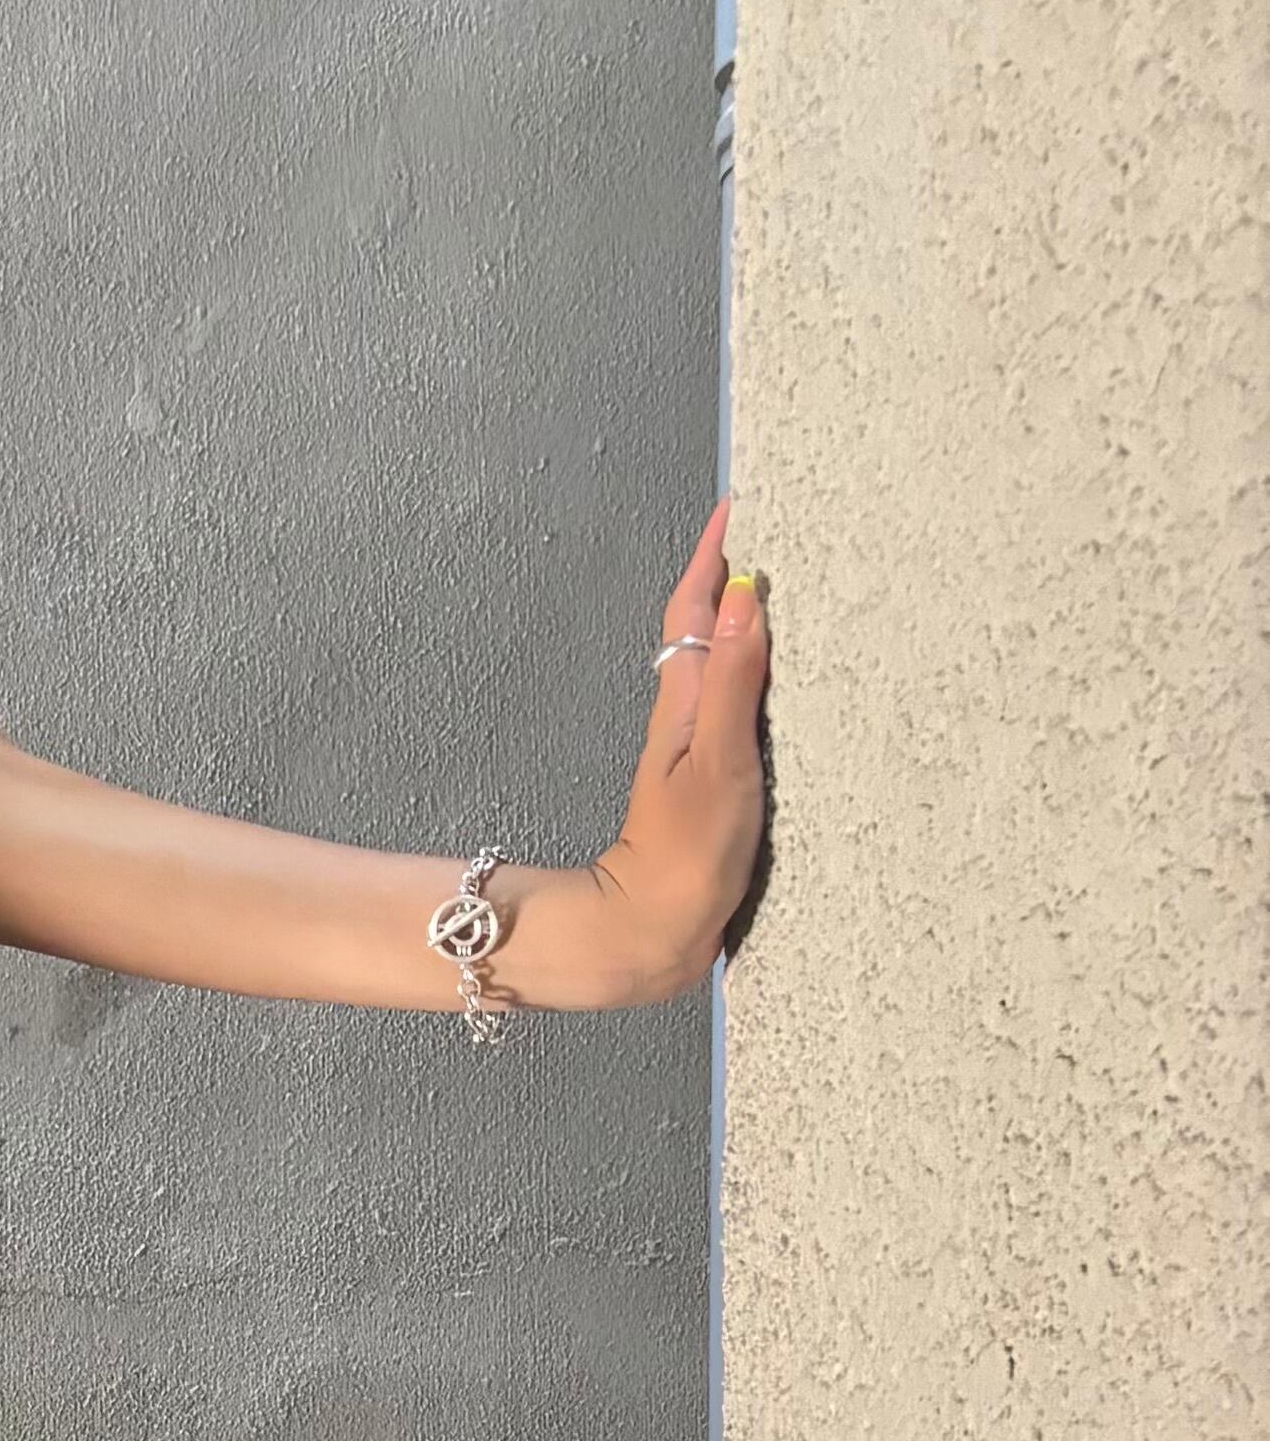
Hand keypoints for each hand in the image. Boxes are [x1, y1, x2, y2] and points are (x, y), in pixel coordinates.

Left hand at [583, 494, 771, 997]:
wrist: (655, 935)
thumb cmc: (685, 855)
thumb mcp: (716, 761)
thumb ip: (732, 681)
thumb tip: (742, 597)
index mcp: (683, 704)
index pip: (692, 611)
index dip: (712, 557)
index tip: (737, 505)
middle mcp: (687, 719)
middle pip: (706, 629)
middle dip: (732, 574)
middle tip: (772, 528)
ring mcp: (701, 750)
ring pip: (722, 664)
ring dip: (744, 620)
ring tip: (785, 582)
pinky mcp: (718, 782)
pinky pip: (740, 705)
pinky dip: (758, 673)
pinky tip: (783, 675)